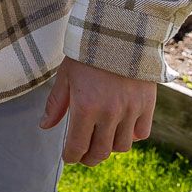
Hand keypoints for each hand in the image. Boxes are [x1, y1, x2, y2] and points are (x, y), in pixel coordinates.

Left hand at [39, 57, 156, 165]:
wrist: (120, 33)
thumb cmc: (87, 53)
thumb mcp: (66, 76)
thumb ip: (56, 103)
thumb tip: (45, 126)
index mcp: (85, 107)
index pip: (77, 146)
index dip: (71, 156)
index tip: (69, 156)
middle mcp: (109, 113)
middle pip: (100, 152)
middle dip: (89, 158)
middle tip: (84, 156)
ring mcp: (130, 111)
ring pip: (121, 147)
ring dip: (109, 148)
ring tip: (102, 140)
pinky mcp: (147, 105)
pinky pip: (141, 134)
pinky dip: (131, 136)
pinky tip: (121, 128)